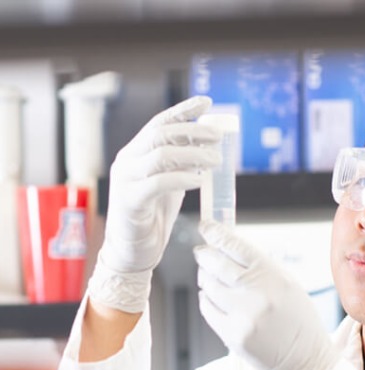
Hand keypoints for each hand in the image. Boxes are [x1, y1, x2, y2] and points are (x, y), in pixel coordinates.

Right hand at [88, 96, 220, 312]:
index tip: (207, 102)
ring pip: (161, 154)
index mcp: (136, 153)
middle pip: (161, 133)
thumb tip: (208, 147)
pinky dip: (182, 177)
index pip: (159, 123)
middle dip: (193, 130)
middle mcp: (127, 161)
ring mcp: (126, 180)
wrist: (132, 252)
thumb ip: (181, 165)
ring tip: (216, 160)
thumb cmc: (152, 216)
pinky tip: (200, 179)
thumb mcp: (170, 183)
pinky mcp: (129, 200)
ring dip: (193, 154)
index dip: (183, 110)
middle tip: (219, 136)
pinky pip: (158, 182)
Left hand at [194, 220, 338, 369]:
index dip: (216, 234)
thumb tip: (228, 249)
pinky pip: (208, 309)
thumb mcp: (286, 283)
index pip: (236, 246)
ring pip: (209, 286)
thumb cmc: (297, 318)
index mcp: (273, 275)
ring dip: (205, 277)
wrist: (304, 359)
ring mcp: (243, 315)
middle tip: (200, 251)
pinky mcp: (232, 335)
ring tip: (208, 275)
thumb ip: (259, 267)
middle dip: (204, 254)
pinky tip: (210, 296)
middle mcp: (257, 293)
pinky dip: (206, 299)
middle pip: (217, 264)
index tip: (205, 226)